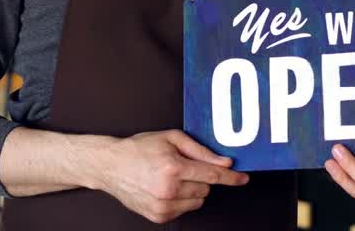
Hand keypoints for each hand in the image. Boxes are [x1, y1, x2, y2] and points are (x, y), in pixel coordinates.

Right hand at [90, 130, 247, 223]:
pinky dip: (181, 200)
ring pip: (198, 201)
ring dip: (192, 190)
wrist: (110, 166)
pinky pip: (184, 210)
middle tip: (182, 167)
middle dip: (201, 177)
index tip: (243, 178)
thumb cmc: (139, 149)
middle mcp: (169, 190)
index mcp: (173, 168)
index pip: (212, 175)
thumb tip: (224, 161)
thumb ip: (201, 150)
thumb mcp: (171, 138)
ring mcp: (163, 206)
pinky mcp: (158, 216)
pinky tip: (165, 189)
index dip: (231, 177)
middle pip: (206, 188)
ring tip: (172, 177)